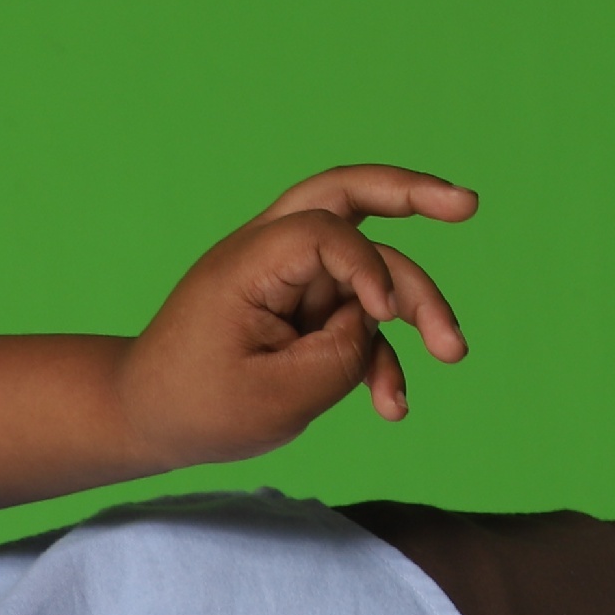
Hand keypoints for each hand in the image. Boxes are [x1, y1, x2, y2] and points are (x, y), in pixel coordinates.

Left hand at [113, 164, 475, 468]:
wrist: (145, 420)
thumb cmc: (195, 406)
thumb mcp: (276, 394)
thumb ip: (342, 354)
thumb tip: (379, 324)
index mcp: (251, 260)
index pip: (328, 230)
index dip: (369, 266)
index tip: (382, 316)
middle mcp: (271, 254)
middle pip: (350, 196)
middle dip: (412, 194)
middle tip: (469, 204)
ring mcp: (290, 280)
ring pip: (369, 266)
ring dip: (415, 306)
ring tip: (453, 354)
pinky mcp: (303, 313)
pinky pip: (356, 320)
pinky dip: (378, 357)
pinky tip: (393, 407)